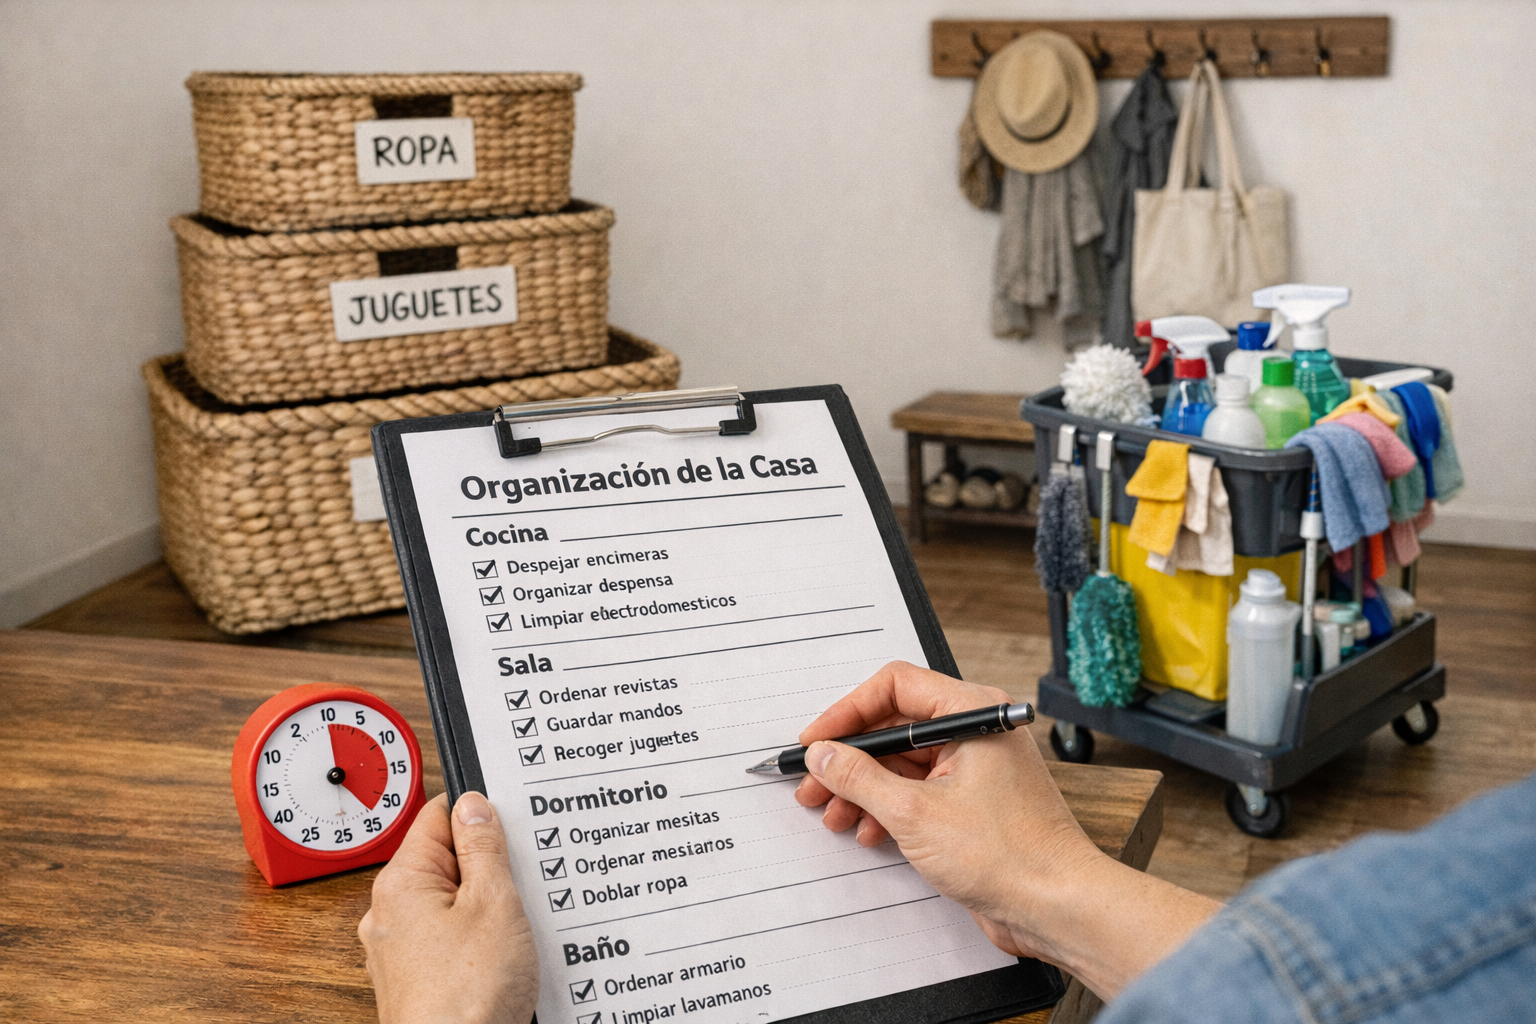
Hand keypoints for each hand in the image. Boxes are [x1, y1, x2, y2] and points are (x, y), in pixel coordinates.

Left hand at [359, 792, 538, 1023]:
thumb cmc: (467, 995)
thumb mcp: (493, 902)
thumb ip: (483, 848)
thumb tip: (473, 806)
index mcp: (401, 883)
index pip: (437, 817)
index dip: (479, 813)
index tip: (511, 820)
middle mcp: (390, 914)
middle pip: (446, 862)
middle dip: (488, 865)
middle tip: (523, 877)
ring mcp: (402, 951)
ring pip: (452, 904)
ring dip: (488, 906)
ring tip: (518, 921)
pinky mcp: (419, 980)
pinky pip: (452, 940)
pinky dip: (480, 939)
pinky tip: (506, 953)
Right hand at [794, 662, 1219, 999]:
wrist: (1057, 906)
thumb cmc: (1011, 855)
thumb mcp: (915, 813)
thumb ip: (861, 778)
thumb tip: (824, 754)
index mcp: (973, 713)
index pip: (895, 687)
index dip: (848, 711)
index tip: (816, 741)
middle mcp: (976, 732)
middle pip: (896, 726)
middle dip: (851, 758)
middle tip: (813, 782)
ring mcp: (976, 767)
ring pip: (904, 762)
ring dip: (864, 787)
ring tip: (832, 813)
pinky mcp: (973, 802)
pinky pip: (919, 790)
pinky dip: (888, 807)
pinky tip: (866, 830)